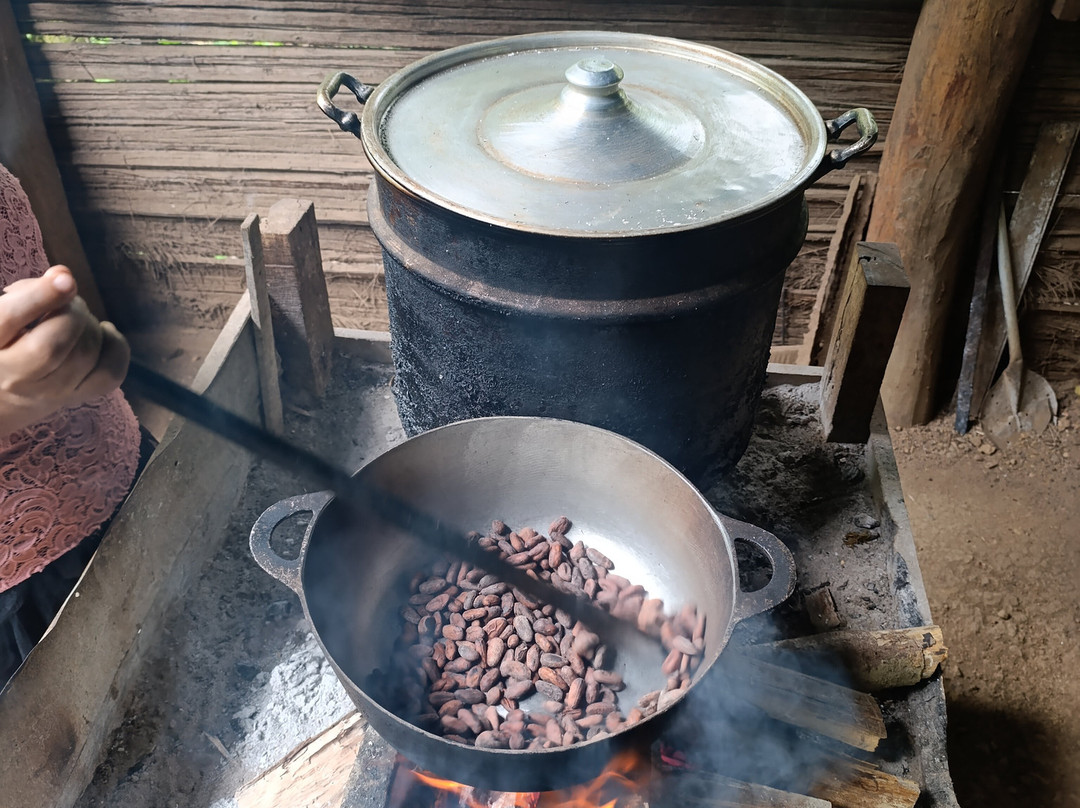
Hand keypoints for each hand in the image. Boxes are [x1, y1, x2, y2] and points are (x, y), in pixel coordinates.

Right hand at [0, 265, 129, 434]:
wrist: (2, 393)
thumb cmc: (3, 342)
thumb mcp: (2, 313)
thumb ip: (27, 292)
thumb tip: (63, 276)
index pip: (9, 321)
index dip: (41, 297)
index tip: (65, 279)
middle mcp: (13, 377)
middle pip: (52, 345)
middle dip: (70, 312)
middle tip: (67, 300)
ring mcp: (48, 393)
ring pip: (83, 356)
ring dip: (91, 325)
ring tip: (78, 316)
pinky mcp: (76, 397)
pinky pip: (109, 374)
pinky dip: (115, 347)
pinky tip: (102, 333)